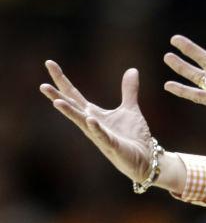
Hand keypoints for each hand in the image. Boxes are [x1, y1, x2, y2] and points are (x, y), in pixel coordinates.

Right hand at [40, 61, 185, 192]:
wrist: (145, 158)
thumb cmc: (133, 136)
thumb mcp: (130, 109)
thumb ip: (128, 90)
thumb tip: (132, 69)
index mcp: (94, 114)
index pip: (74, 95)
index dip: (62, 80)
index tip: (49, 63)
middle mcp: (92, 124)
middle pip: (72, 107)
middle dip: (57, 96)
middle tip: (42, 85)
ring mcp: (100, 136)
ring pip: (81, 122)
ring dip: (70, 112)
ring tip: (56, 101)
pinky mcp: (112, 145)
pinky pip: (102, 136)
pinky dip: (96, 127)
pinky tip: (89, 118)